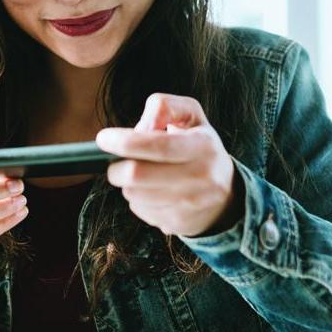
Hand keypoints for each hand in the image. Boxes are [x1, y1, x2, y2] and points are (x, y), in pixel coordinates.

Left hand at [96, 93, 243, 237]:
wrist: (228, 193)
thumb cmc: (199, 145)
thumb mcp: (190, 114)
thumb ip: (164, 107)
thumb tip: (140, 129)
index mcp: (203, 146)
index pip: (159, 146)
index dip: (126, 143)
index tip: (103, 138)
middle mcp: (201, 177)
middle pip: (138, 176)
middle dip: (116, 167)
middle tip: (115, 161)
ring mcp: (191, 204)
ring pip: (134, 195)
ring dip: (127, 183)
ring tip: (140, 174)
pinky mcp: (179, 224)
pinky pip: (140, 210)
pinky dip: (137, 199)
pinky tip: (151, 190)